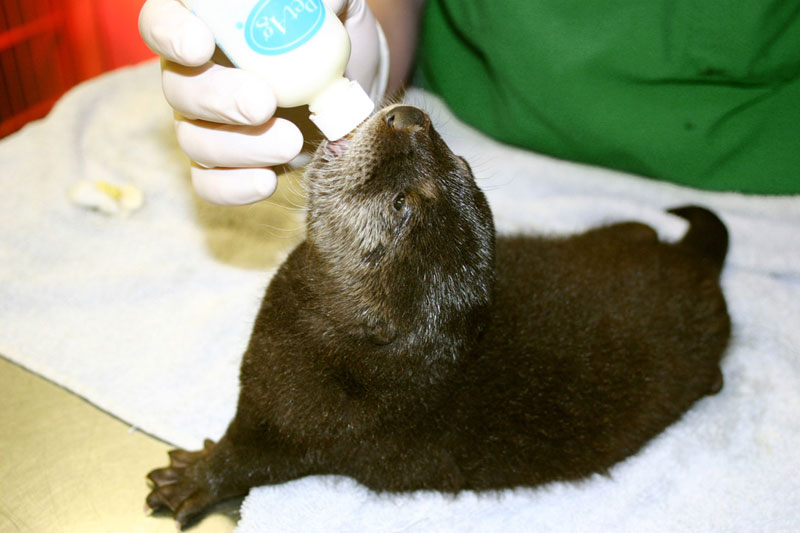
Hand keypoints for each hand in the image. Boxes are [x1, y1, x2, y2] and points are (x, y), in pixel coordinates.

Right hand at [139, 0, 387, 204]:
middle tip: (262, 104)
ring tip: (290, 143)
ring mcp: (207, 123)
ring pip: (194, 141)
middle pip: (178, 88)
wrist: (357, 84)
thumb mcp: (338, 5)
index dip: (170, 33)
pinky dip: (234, 187)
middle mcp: (194, 73)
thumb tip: (321, 3)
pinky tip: (268, 181)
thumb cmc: (335, 30)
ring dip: (238, 147)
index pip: (161, 22)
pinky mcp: (229, 165)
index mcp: (205, 23)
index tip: (201, 44)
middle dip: (217, 99)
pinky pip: (210, 184)